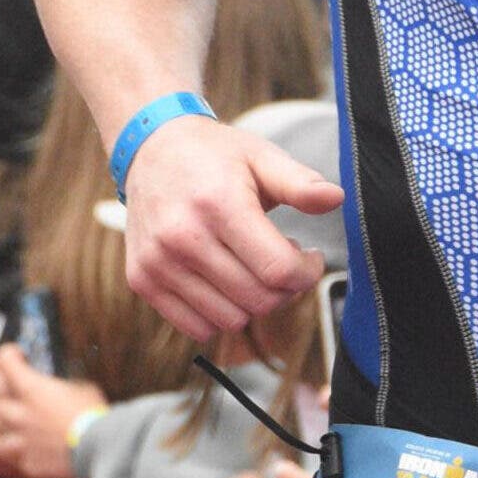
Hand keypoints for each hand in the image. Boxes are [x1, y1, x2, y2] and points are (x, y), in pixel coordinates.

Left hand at [0, 344, 107, 477]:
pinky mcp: (12, 465)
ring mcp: (11, 442)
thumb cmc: (92, 418)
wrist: (97, 452)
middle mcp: (15, 414)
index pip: (3, 361)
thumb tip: (47, 383)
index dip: (8, 354)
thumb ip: (55, 384)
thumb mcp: (79, 387)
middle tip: (1, 380)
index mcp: (33, 389)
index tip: (15, 357)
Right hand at [120, 115, 343, 341]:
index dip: (307, 272)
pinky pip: (196, 328)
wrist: (152, 148)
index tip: (311, 257)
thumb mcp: (263, 156)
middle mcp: (184, 238)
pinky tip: (227, 280)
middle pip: (258, 300)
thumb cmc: (216, 154)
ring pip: (229, 321)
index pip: (277, 269)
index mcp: (220, 205)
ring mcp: (158, 263)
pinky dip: (220, 314)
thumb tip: (336, 198)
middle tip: (285, 260)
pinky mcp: (141, 280)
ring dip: (253, 302)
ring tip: (253, 266)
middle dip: (286, 288)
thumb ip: (301, 182)